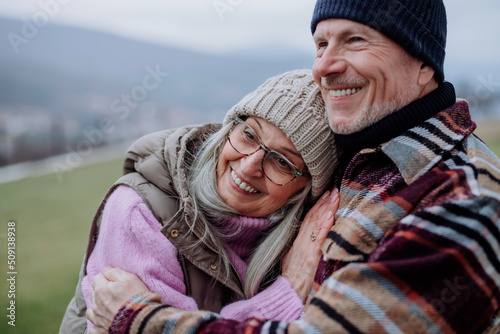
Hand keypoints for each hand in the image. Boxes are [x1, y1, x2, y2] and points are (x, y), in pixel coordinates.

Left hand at [87, 267, 149, 332]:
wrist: (142, 320)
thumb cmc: (137, 297)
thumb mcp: (130, 278)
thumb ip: (115, 272)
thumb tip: (106, 270)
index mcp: (101, 290)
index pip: (97, 278)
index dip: (107, 276)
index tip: (117, 280)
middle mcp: (96, 304)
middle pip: (94, 293)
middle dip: (102, 290)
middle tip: (117, 292)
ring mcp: (98, 319)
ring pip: (91, 309)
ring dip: (98, 306)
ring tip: (109, 306)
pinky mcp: (101, 331)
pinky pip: (93, 328)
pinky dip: (97, 324)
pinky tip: (105, 321)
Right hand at [281, 188, 338, 302]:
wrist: (287, 292)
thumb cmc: (291, 278)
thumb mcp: (291, 257)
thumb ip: (299, 246)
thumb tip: (306, 238)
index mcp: (298, 240)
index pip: (308, 218)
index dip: (317, 205)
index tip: (325, 193)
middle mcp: (302, 241)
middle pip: (313, 217)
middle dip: (324, 202)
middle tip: (333, 189)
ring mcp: (306, 248)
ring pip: (317, 223)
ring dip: (327, 208)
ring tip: (335, 196)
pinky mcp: (311, 257)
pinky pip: (319, 238)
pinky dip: (325, 226)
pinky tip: (330, 215)